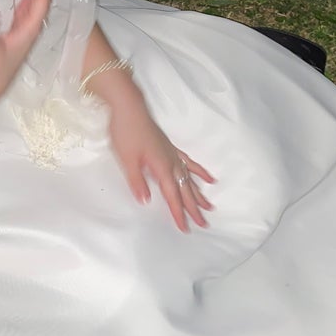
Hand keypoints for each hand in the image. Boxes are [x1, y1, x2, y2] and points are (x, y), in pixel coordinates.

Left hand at [108, 95, 214, 231]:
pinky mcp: (169, 146)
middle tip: (204, 224)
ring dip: (198, 193)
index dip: (178, 213)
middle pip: (184, 189)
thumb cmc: (126, 131)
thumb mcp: (127, 159)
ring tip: (209, 206)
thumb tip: (146, 201)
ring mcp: (171, 153)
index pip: (172, 195)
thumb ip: (137, 181)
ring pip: (189, 177)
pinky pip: (188, 161)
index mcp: (161, 167)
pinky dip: (198, 170)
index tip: (185, 228)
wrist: (128, 106)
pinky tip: (208, 176)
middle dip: (193, 208)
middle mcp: (170, 161)